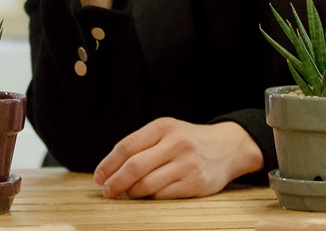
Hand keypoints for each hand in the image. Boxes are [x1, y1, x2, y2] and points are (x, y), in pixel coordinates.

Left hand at [93, 117, 263, 198]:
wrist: (226, 147)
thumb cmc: (188, 141)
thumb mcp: (167, 132)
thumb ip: (142, 144)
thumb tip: (109, 169)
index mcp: (163, 127)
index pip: (127, 146)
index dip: (108, 164)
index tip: (99, 177)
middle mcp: (175, 142)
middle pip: (134, 167)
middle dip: (114, 183)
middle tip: (106, 191)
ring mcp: (186, 163)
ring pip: (146, 185)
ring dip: (131, 193)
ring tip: (127, 194)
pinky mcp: (194, 183)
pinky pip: (162, 196)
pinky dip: (150, 198)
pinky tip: (147, 196)